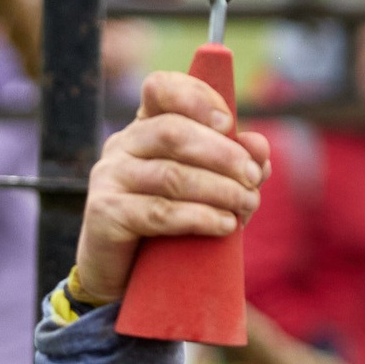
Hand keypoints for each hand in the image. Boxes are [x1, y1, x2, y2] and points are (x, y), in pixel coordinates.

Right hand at [73, 71, 271, 304]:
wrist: (126, 275)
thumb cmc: (171, 224)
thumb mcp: (207, 188)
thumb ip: (233, 163)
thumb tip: (260, 146)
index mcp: (145, 127)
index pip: (161, 88)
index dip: (196, 96)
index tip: (229, 123)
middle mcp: (121, 144)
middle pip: (173, 132)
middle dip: (222, 153)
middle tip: (252, 177)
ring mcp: (108, 177)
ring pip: (171, 174)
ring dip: (219, 189)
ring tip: (247, 205)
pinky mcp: (104, 214)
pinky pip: (158, 212)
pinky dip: (199, 217)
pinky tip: (226, 225)